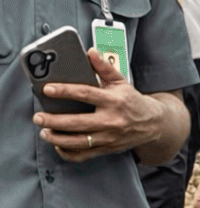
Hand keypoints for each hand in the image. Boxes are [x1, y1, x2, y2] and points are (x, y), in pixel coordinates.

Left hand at [33, 47, 167, 161]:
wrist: (153, 124)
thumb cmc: (132, 101)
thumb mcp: (121, 81)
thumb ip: (104, 67)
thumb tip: (90, 52)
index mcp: (114, 100)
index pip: (86, 94)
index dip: (65, 91)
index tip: (48, 89)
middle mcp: (111, 120)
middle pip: (78, 123)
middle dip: (54, 121)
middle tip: (38, 117)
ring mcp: (109, 137)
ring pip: (79, 142)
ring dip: (58, 139)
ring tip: (44, 132)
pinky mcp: (107, 149)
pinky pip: (84, 155)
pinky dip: (68, 153)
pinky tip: (58, 145)